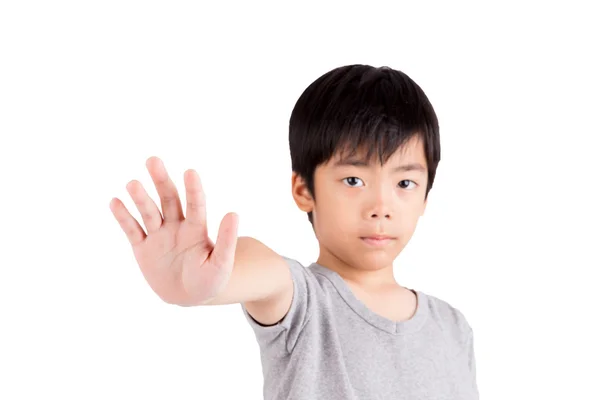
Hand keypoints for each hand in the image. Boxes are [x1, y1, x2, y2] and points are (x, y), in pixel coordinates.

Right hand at [109, 156, 238, 304]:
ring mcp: (159, 235)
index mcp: (197, 228)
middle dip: (161, 180)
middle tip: (153, 160)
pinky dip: (123, 217)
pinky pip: (132, 230)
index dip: (193, 189)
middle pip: (168, 199)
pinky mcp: (143, 248)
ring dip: (140, 198)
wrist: (189, 296)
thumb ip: (227, 240)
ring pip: (148, 212)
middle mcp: (177, 226)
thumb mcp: (222, 264)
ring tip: (133, 184)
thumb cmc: (210, 280)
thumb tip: (234, 213)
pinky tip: (115, 201)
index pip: (196, 204)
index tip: (190, 172)